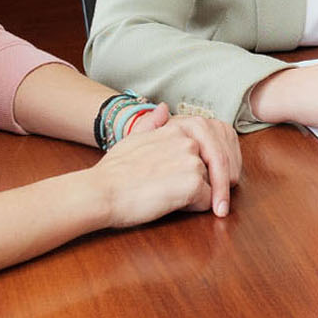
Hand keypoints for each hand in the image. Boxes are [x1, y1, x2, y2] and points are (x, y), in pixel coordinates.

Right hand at [94, 112, 242, 223]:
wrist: (101, 191)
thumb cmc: (113, 171)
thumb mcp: (132, 138)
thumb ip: (152, 124)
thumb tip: (163, 108)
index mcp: (177, 128)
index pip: (210, 145)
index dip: (209, 164)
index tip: (204, 178)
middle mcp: (189, 140)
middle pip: (216, 166)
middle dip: (212, 181)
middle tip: (196, 195)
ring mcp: (192, 160)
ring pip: (213, 184)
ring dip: (199, 194)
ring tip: (170, 196)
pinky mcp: (194, 183)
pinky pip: (208, 202)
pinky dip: (195, 208)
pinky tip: (171, 205)